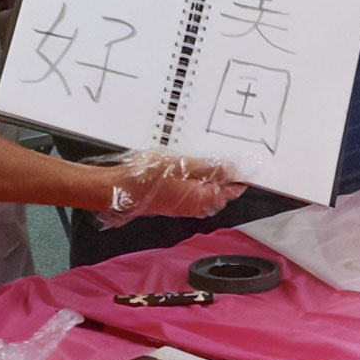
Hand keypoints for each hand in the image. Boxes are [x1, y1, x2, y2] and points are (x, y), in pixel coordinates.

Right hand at [94, 148, 245, 228]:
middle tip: (225, 153)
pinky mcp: (171, 201)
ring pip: (205, 189)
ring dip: (208, 175)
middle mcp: (195, 206)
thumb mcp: (181, 164)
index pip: (232, 189)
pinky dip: (194, 178)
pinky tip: (187, 164)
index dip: (239, 174)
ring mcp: (183, 205)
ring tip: (205, 156)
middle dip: (225, 174)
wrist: (116, 190)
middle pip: (220, 190)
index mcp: (202, 199)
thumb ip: (208, 168)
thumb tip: (232, 169)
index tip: (244, 160)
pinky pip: (191, 189)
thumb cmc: (145, 177)